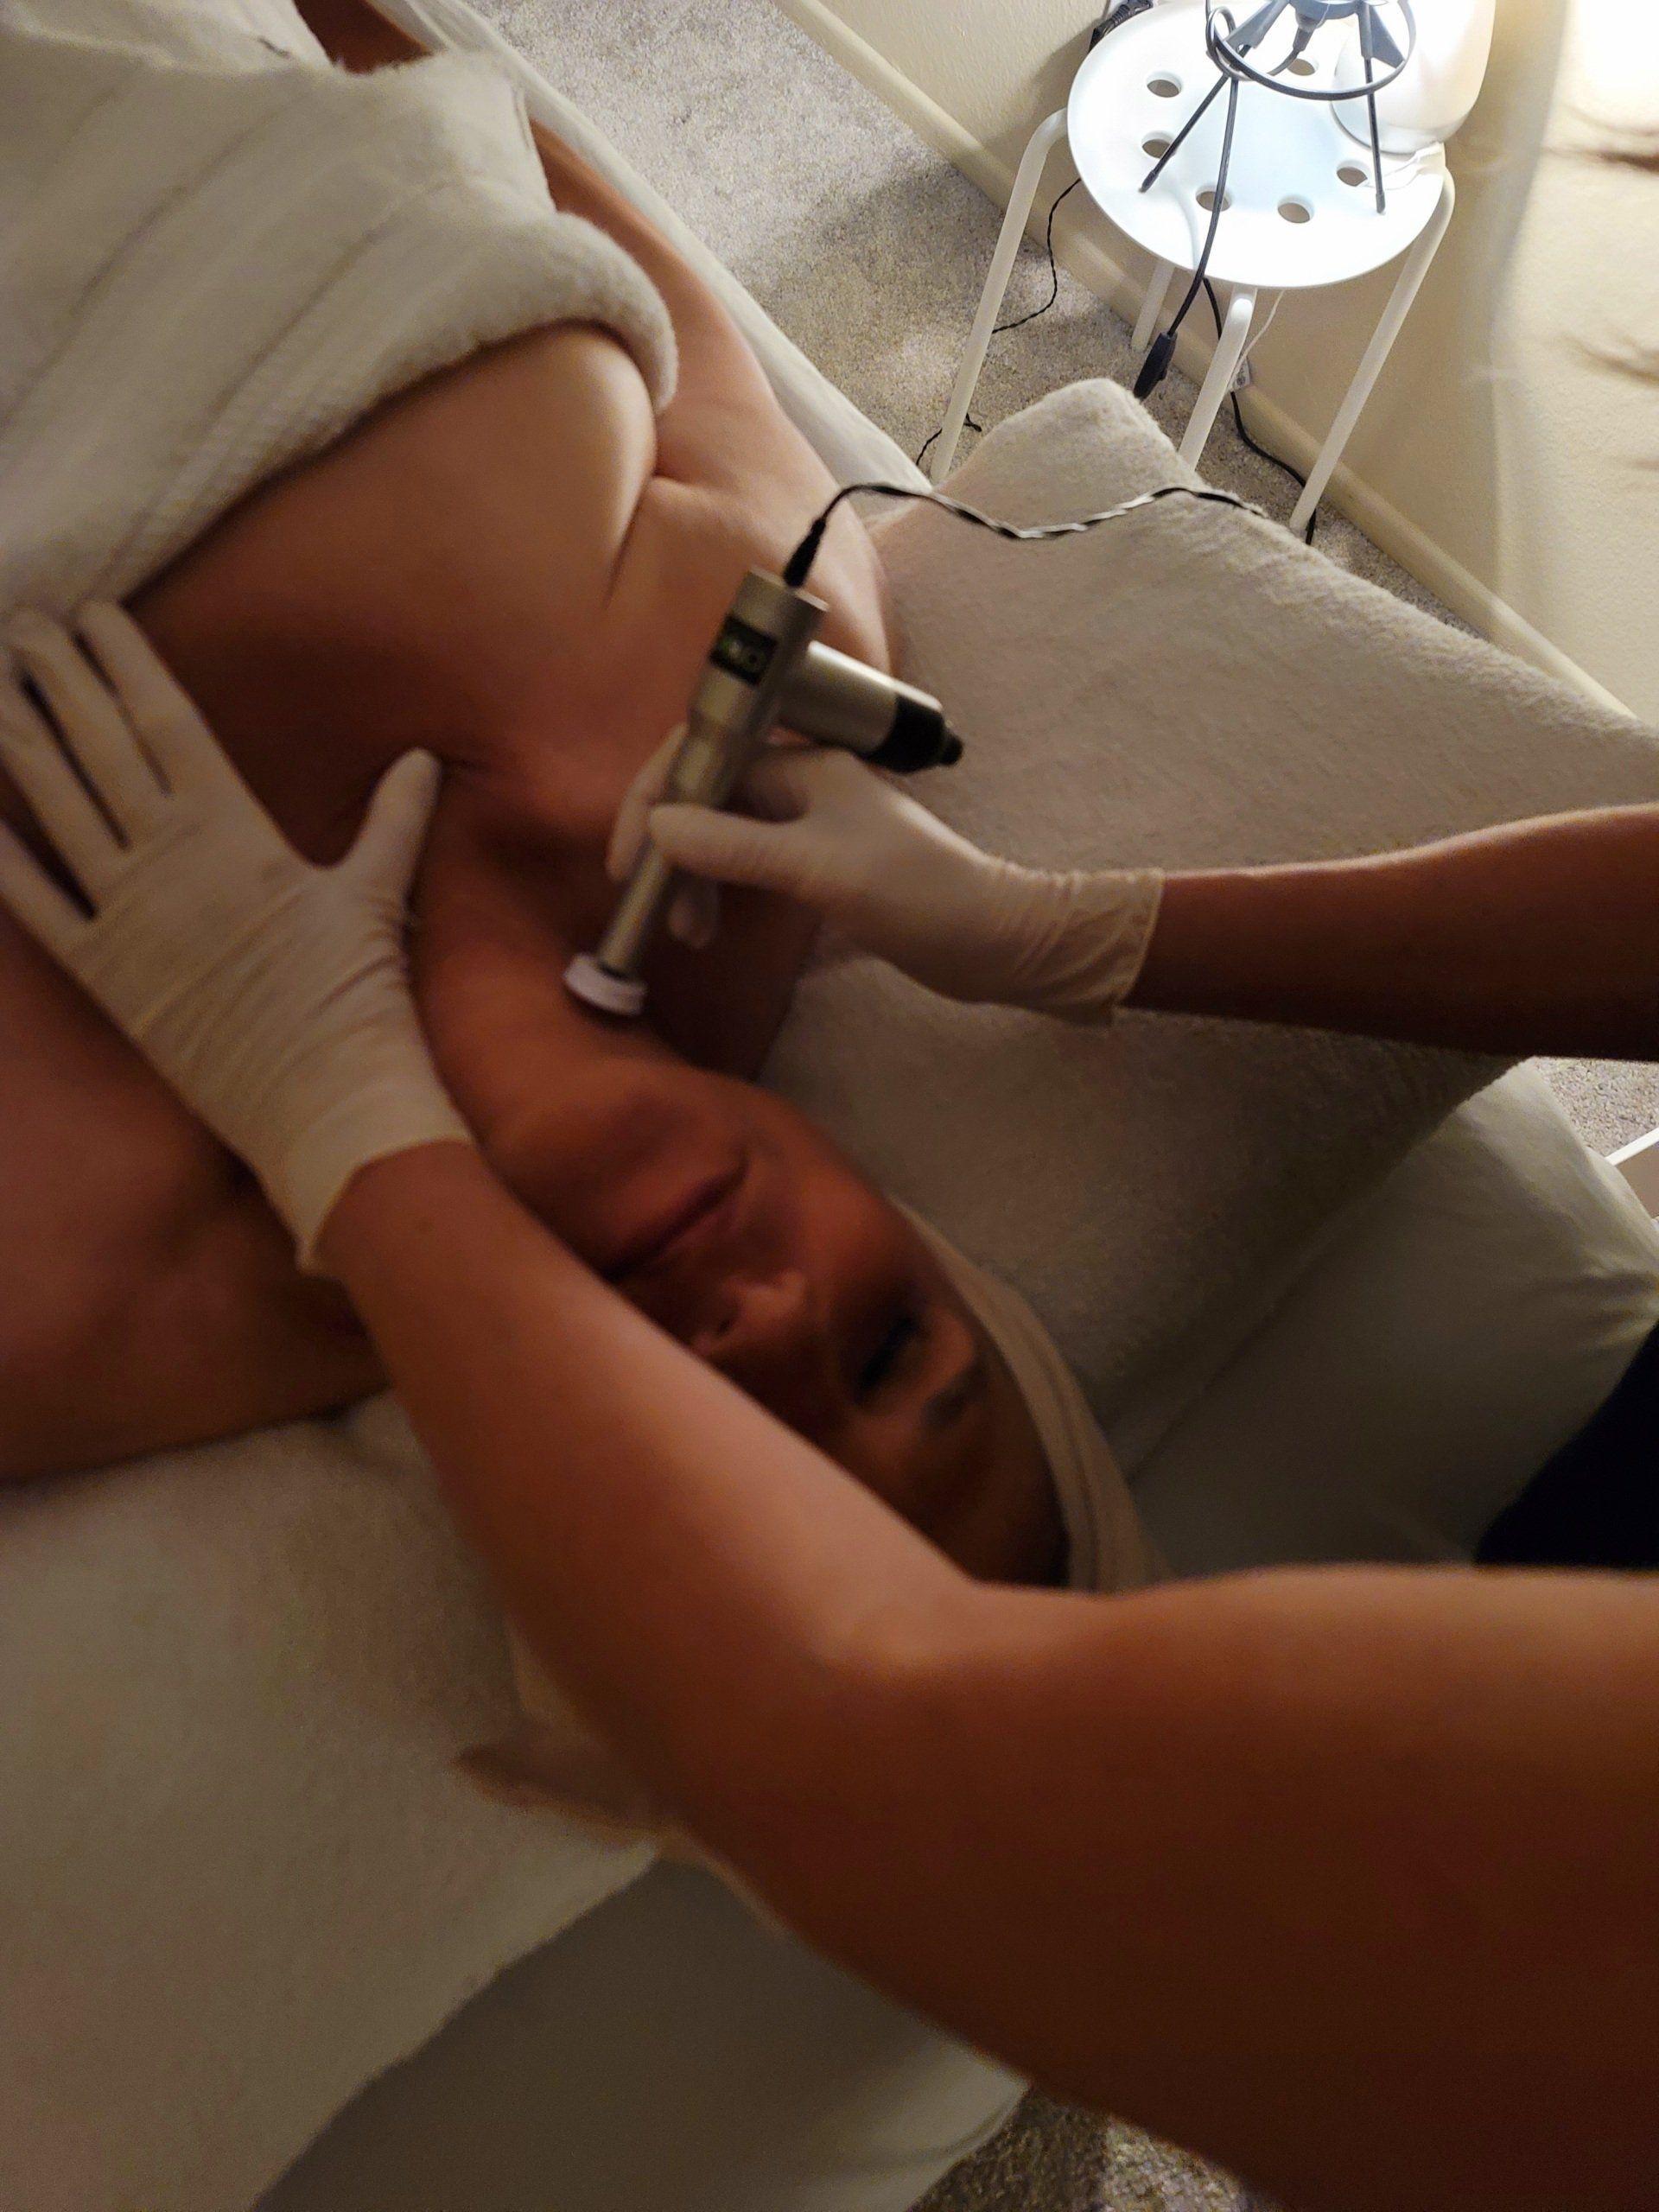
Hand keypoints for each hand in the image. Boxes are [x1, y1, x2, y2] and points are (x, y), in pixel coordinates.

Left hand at [0, 604, 471, 1264]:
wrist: (326, 1099)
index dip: (124, 661)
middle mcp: (169, 860)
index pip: (165, 721)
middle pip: (98, 747)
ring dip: (17, 743)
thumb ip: (392, 820)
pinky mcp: (104, 976)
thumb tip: (421, 759)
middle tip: (22, 622)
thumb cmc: (358, 998)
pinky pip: (36, 907)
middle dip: (57, 679)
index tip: (93, 613)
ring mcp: (127, 916)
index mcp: (234, 831)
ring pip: (56, 808)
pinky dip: (0, 860)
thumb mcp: (378, 896)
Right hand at [609, 733, 1164, 1017]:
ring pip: (725, 838)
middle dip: (672, 850)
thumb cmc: (918, 894)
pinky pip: (749, 869)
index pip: (703, 757)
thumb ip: (736, 848)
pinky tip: (716, 928)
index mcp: (803, 765)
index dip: (653, 799)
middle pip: (707, 799)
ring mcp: (809, 828)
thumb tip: (659, 826)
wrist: (996, 941)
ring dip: (697, 880)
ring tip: (693, 935)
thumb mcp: (819, 870)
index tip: (629, 861)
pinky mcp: (820, 870)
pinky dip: (724, 894)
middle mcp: (801, 787)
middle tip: (660, 913)